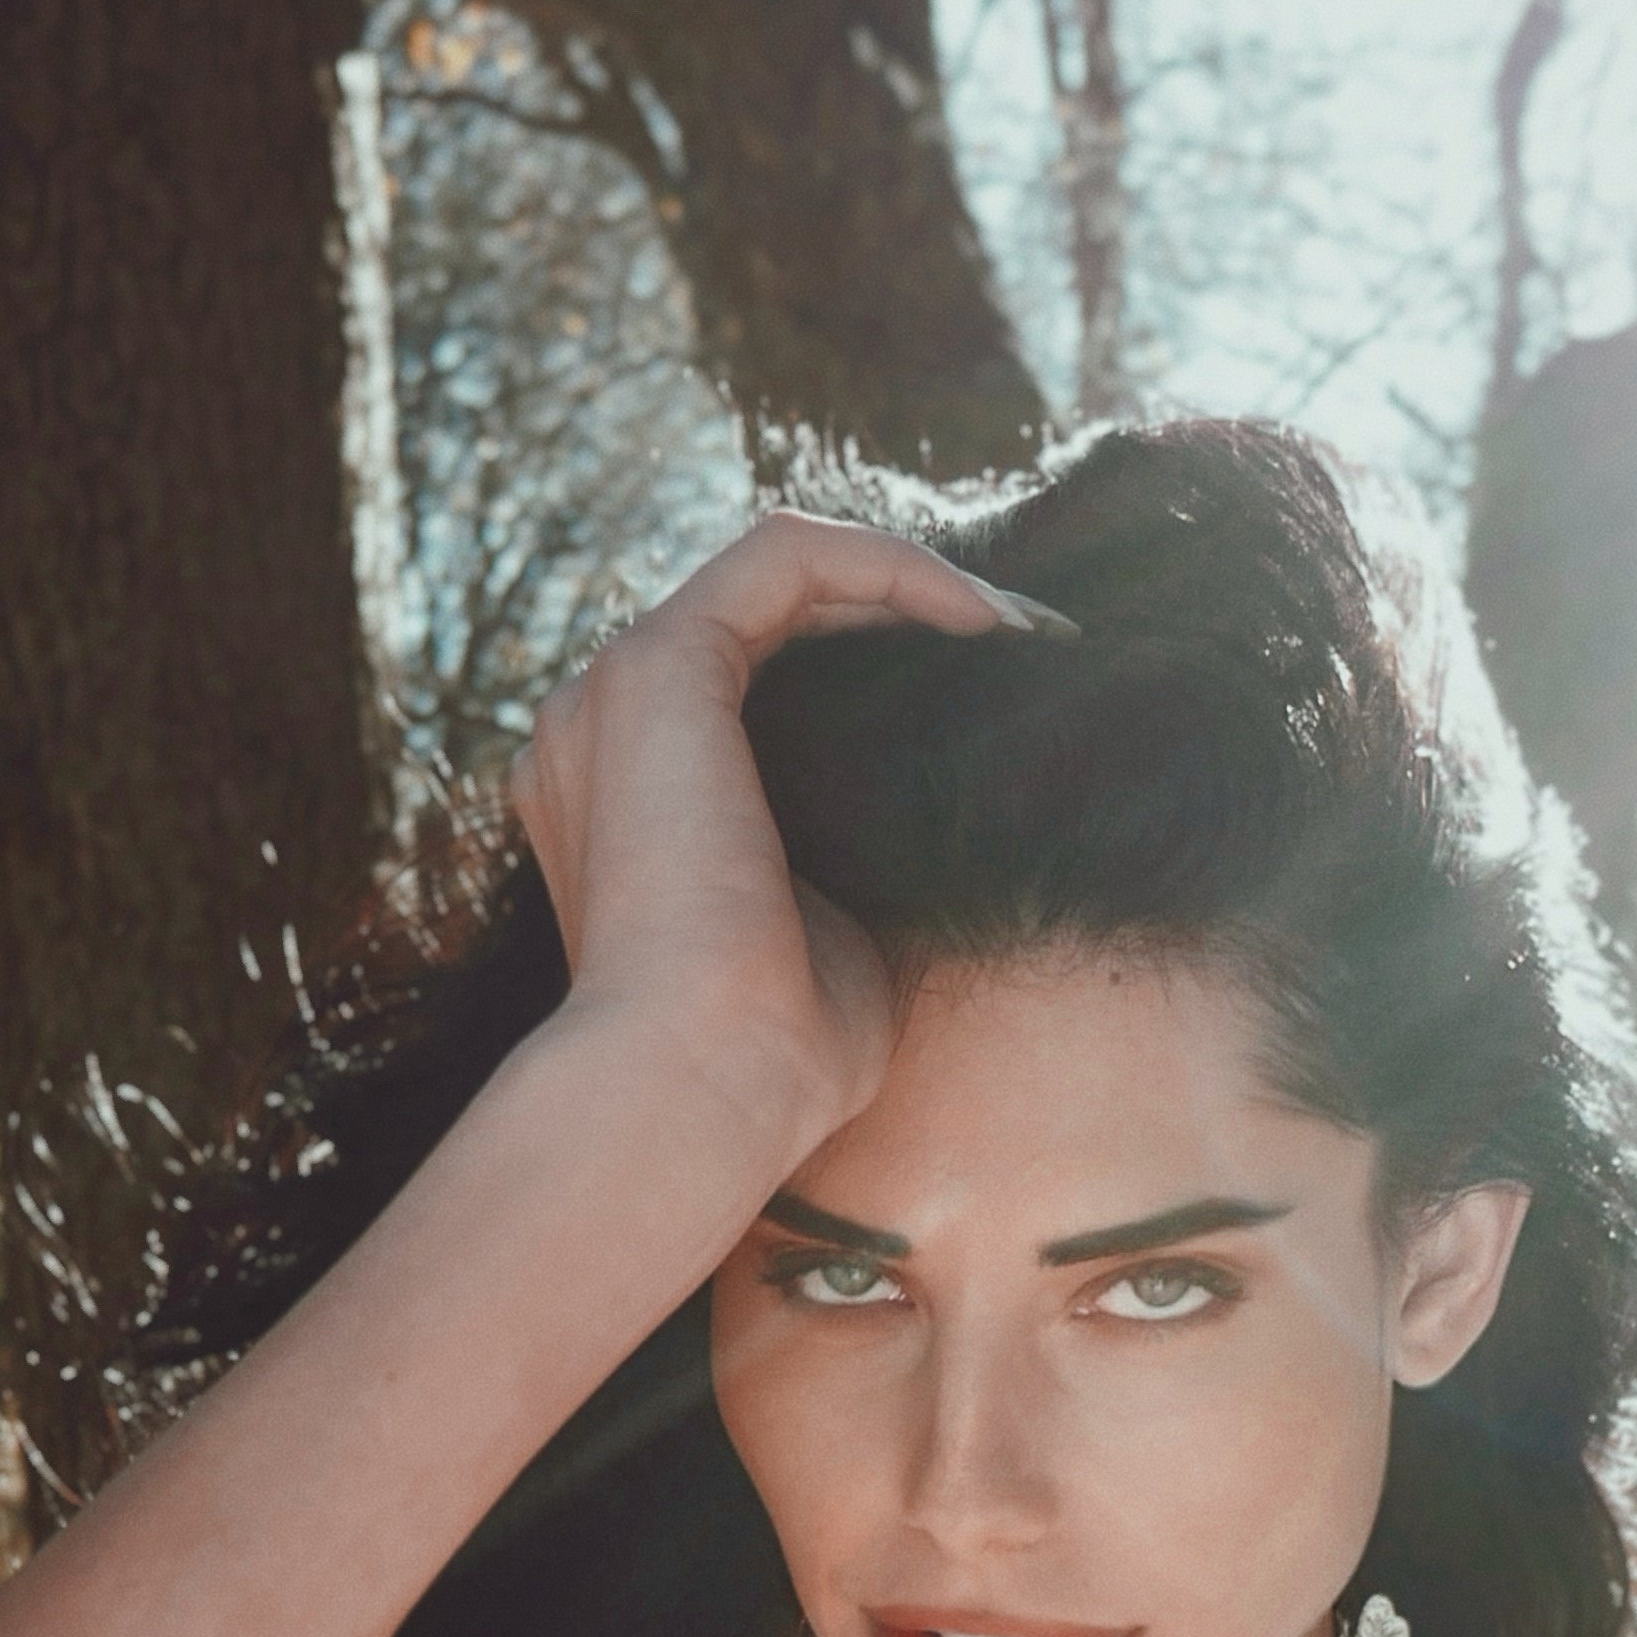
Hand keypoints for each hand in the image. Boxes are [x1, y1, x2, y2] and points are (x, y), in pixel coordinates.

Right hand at [508, 511, 1060, 1170]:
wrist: (700, 1081)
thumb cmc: (774, 1052)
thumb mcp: (839, 928)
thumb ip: (863, 848)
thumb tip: (970, 800)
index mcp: (628, 801)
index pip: (759, 686)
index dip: (882, 674)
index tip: (996, 706)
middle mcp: (602, 734)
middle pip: (775, 621)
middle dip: (908, 622)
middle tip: (1034, 656)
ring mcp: (614, 690)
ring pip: (782, 573)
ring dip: (911, 585)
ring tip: (1023, 633)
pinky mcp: (656, 665)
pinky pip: (784, 554)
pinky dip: (887, 564)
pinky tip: (978, 619)